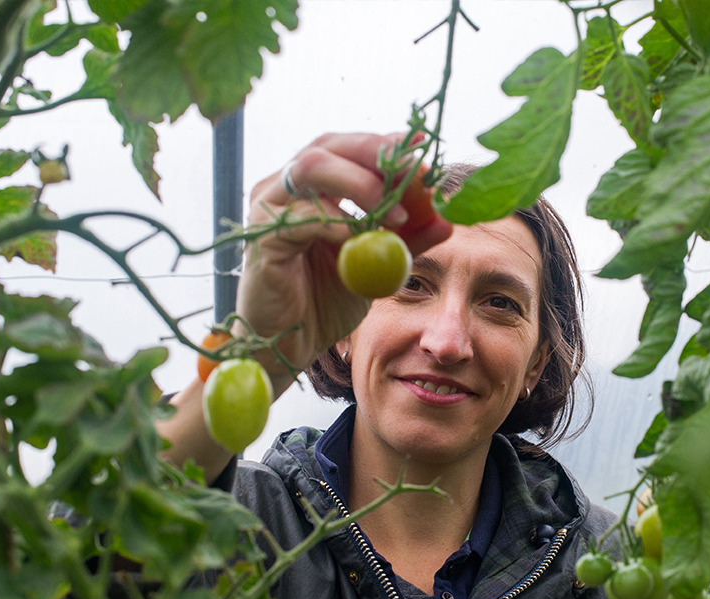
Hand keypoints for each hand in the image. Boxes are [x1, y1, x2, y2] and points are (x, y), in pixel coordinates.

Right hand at [236, 132, 452, 392]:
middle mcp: (284, 187)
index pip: (350, 146)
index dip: (387, 144)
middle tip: (413, 175)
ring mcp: (268, 209)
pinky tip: (358, 238)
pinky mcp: (262, 239)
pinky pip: (300, 217)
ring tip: (395, 215)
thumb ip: (407, 240)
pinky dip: (336, 222)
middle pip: (330, 144)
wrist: (291, 344)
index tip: (423, 147)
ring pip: (312, 167)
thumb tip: (447, 219)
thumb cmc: (325, 299)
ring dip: (360, 183)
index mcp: (312, 186)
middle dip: (377, 154)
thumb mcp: (377, 265)